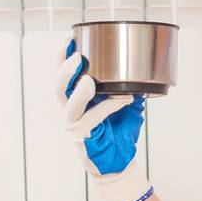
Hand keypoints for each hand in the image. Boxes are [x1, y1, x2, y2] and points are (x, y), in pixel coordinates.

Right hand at [55, 35, 151, 200]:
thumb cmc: (118, 132)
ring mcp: (75, 126)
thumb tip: (143, 67)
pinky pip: (94, 119)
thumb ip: (126, 85)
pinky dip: (110, 106)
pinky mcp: (83, 139)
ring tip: (88, 80)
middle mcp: (71, 112)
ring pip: (69, 106)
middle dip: (64, 71)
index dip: (62, 58)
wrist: (120, 162)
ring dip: (78, 91)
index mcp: (76, 100)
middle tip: (76, 56)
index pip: (63, 76)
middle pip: (58, 88)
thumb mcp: (124, 103)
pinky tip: (124, 98)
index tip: (70, 38)